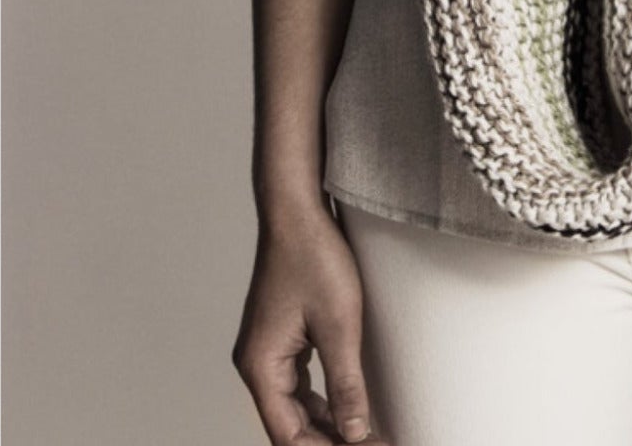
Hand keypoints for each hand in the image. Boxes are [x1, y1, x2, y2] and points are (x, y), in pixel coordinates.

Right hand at [232, 201, 389, 443]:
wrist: (297, 208)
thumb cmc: (313, 256)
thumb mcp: (339, 325)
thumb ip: (346, 384)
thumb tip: (355, 434)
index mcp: (262, 367)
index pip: (288, 435)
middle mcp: (258, 364)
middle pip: (290, 426)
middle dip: (329, 441)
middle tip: (373, 444)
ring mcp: (268, 350)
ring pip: (296, 407)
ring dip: (328, 425)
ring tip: (365, 436)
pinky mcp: (283, 337)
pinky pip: (301, 384)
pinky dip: (324, 401)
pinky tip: (349, 409)